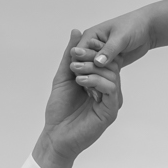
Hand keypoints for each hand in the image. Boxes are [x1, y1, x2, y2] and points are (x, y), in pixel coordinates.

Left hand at [33, 31, 122, 167]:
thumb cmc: (59, 110)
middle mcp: (109, 90)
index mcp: (100, 81)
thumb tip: (77, 31)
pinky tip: (81, 82)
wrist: (56, 136)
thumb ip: (69, 55)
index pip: (104, 58)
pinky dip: (96, 81)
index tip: (79, 45)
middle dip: (92, 57)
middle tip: (74, 56)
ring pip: (112, 74)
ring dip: (92, 68)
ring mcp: (111, 101)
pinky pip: (111, 89)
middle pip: (110, 64)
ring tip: (75, 71)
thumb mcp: (63, 76)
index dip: (93, 49)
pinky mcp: (110, 111)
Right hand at [68, 5, 155, 83]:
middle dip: (86, 75)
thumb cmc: (133, 26)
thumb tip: (97, 62)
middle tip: (91, 90)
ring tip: (97, 94)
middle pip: (82, 63)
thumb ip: (109, 50)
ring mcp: (100, 54)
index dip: (79, 66)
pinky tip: (103, 91)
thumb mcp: (121, 37)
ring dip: (93, 80)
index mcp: (91, 35)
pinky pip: (101, 72)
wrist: (147, 29)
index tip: (83, 78)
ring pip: (91, 70)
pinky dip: (102, 80)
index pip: (77, 53)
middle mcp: (92, 45)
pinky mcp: (107, 62)